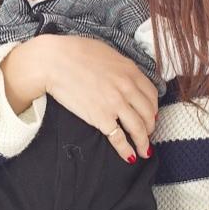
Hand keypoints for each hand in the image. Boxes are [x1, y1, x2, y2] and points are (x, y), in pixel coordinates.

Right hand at [2, 35, 157, 162]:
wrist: (54, 62)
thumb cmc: (75, 52)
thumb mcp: (107, 53)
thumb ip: (121, 67)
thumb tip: (125, 76)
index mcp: (130, 71)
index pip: (152, 94)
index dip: (154, 107)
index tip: (151, 114)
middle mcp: (127, 88)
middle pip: (149, 113)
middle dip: (151, 126)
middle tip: (149, 133)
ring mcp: (115, 105)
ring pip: (139, 128)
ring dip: (143, 142)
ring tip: (144, 150)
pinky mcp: (101, 118)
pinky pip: (119, 138)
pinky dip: (126, 150)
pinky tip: (130, 156)